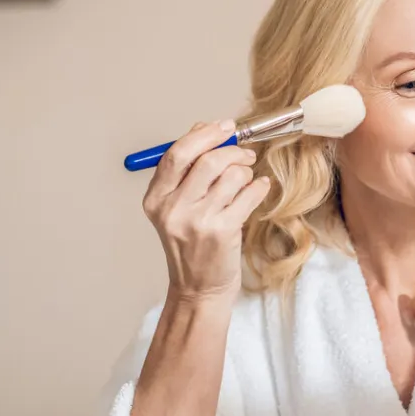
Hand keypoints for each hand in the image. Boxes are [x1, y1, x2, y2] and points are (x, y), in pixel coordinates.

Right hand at [140, 120, 270, 302]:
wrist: (198, 288)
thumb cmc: (192, 243)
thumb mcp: (177, 207)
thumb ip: (186, 169)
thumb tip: (205, 127)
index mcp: (156, 199)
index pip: (176, 154)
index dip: (204, 135)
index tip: (225, 127)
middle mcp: (172, 209)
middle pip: (207, 160)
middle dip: (232, 150)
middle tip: (244, 154)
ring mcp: (197, 222)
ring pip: (231, 176)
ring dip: (246, 171)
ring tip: (247, 178)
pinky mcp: (222, 232)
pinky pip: (248, 194)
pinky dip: (259, 186)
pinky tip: (259, 188)